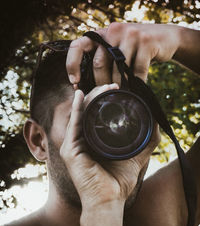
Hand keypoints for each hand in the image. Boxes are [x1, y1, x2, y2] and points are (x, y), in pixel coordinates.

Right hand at [60, 84, 159, 209]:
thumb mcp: (136, 155)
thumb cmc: (119, 181)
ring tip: (103, 87)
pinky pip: (72, 125)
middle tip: (113, 84)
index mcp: (95, 141)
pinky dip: (75, 109)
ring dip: (90, 98)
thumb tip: (156, 123)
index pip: (97, 114)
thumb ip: (146, 140)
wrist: (109, 200)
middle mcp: (83, 141)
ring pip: (80, 114)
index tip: (118, 88)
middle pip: (88, 111)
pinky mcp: (69, 150)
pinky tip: (80, 96)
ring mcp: (74, 145)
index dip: (106, 99)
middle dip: (99, 95)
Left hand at [66, 23, 181, 84]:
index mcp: (102, 34)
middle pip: (99, 64)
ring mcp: (130, 34)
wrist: (166, 38)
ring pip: (118, 69)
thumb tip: (84, 85)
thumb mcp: (117, 50)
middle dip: (101, 83)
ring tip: (121, 93)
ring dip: (120, 85)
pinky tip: (138, 86)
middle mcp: (113, 31)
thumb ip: (103, 59)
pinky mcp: (146, 42)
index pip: (78, 46)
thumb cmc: (136, 50)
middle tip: (106, 95)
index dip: (72, 64)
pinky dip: (137, 82)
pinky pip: (137, 71)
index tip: (75, 83)